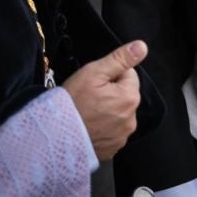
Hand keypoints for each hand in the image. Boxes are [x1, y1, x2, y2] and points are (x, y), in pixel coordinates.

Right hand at [63, 40, 145, 159]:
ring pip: (119, 114)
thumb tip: (142, 46)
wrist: (54, 135)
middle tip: (89, 97)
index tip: (95, 83)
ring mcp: (122, 137)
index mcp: (130, 98)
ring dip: (108, 111)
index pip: (128, 75)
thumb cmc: (73, 101)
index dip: (110, 75)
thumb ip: (121, 58)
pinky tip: (89, 126)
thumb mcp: (94, 72)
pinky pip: (112, 132)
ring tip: (87, 112)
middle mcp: (132, 120)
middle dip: (111, 93)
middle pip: (125, 95)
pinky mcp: (112, 149)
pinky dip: (104, 128)